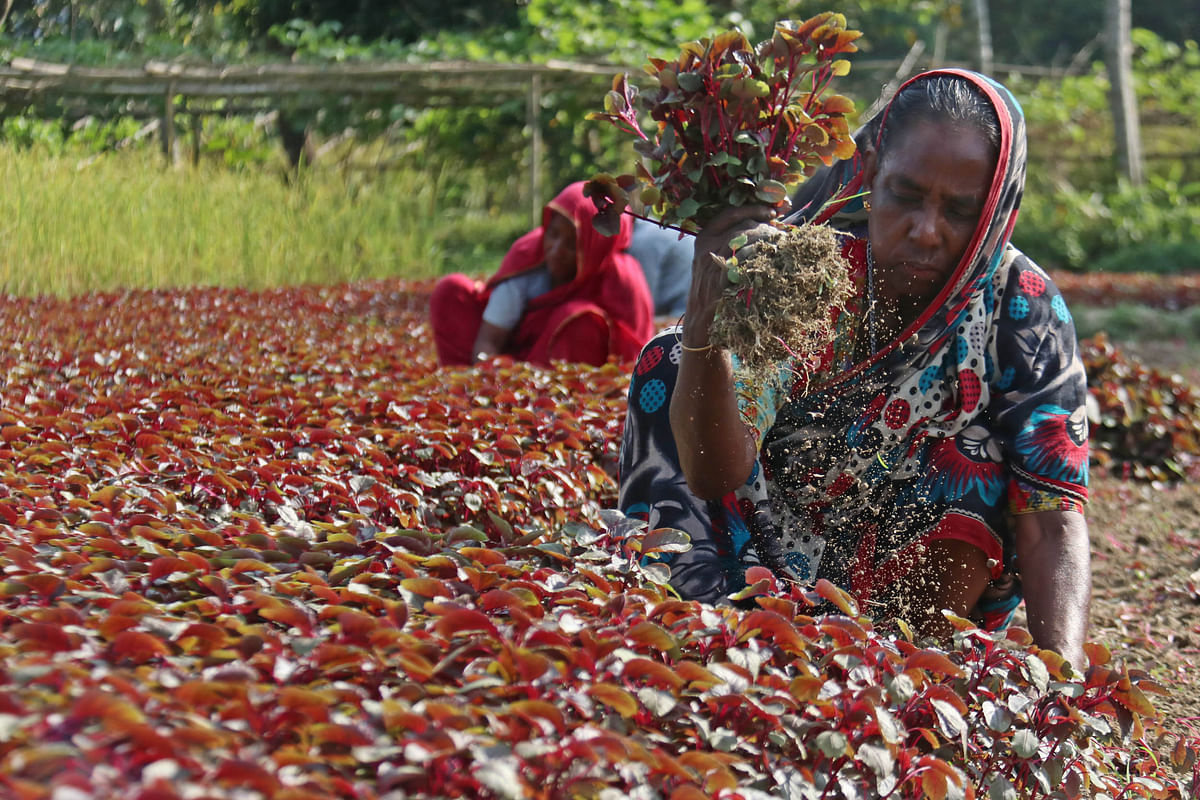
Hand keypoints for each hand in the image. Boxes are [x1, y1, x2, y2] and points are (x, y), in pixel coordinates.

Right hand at [683, 205, 780, 347]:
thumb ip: (736, 240)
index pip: (730, 213)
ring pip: (744, 244)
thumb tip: (768, 221)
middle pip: (741, 227)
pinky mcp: (718, 280)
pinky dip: (759, 260)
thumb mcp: (718, 258)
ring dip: (765, 243)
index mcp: (705, 236)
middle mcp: (706, 246)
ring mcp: (711, 263)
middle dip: (765, 227)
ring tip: (781, 245)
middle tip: (782, 232)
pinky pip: (743, 264)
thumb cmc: (715, 286)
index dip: (753, 209)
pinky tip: (771, 262)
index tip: (773, 211)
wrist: (701, 317)